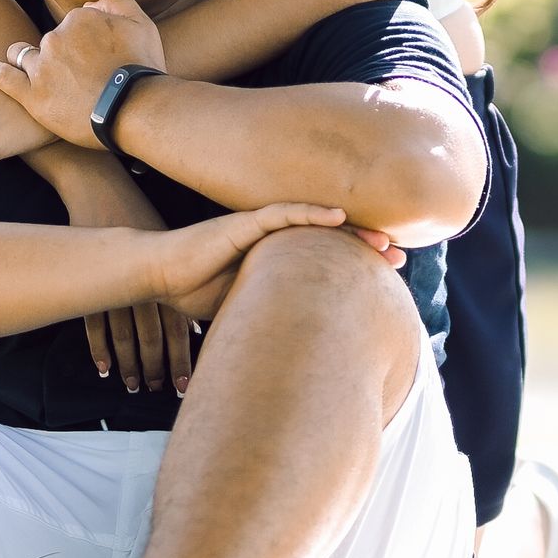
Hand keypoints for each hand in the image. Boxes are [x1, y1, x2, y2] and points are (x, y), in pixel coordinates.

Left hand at [0, 0, 164, 152]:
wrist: (136, 109)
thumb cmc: (142, 69)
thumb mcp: (141, 23)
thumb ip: (116, 1)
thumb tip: (94, 4)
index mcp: (78, 19)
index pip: (72, 24)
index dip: (83, 40)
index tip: (94, 58)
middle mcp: (55, 37)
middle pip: (49, 42)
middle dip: (59, 54)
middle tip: (78, 77)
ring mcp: (41, 67)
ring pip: (24, 56)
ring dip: (27, 60)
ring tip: (35, 73)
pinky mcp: (32, 95)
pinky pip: (3, 78)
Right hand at [39, 149, 194, 396]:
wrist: (105, 191)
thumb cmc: (143, 219)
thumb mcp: (169, 247)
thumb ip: (182, 288)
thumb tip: (197, 330)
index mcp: (166, 275)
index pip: (177, 327)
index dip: (181, 358)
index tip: (185, 385)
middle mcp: (143, 283)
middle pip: (152, 336)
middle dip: (157, 367)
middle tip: (159, 392)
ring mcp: (115, 283)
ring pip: (123, 335)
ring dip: (129, 363)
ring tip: (133, 387)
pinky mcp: (91, 281)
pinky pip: (94, 324)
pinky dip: (99, 349)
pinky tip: (104, 368)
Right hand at [148, 202, 373, 327]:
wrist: (159, 276)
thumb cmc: (195, 291)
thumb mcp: (245, 306)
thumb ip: (271, 311)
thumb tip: (299, 343)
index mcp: (277, 259)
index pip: (324, 260)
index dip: (355, 266)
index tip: (387, 279)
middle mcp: (274, 240)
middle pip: (329, 241)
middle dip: (365, 249)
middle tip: (398, 259)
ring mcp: (259, 228)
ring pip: (314, 225)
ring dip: (350, 232)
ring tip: (381, 241)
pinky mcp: (242, 224)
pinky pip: (282, 214)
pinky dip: (311, 214)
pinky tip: (337, 216)